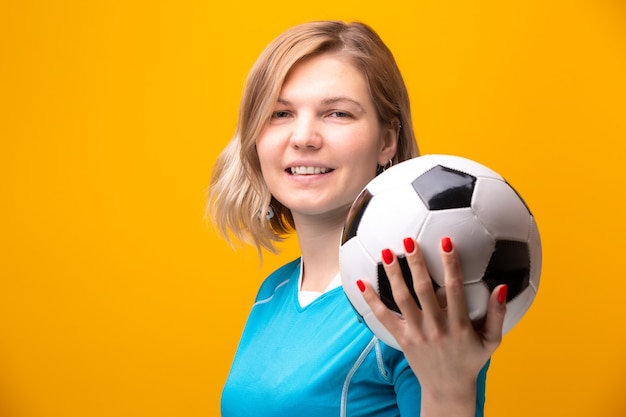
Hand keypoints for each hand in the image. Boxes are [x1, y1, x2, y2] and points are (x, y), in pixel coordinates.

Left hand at [358, 236, 506, 416]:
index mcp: (459, 325)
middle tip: (409, 241)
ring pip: (402, 299)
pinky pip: (384, 318)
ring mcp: (416, 333)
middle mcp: (436, 327)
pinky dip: (371, 300)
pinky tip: (361, 283)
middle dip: (416, 264)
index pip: (454, 288)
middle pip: (423, 290)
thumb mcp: (492, 341)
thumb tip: (501, 286)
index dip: (450, 264)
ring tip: (386, 253)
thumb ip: (497, 314)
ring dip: (393, 275)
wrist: (448, 389)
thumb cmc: (471, 360)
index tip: (446, 242)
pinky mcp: (402, 339)